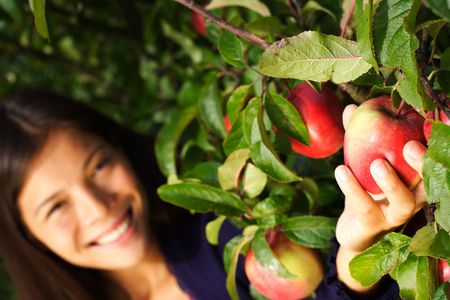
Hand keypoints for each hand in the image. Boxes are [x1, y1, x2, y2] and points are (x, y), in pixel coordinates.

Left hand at [334, 104, 426, 252]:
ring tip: (377, 163)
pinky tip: (341, 170)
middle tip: (409, 144)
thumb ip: (357, 136)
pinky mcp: (372, 226)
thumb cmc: (364, 190)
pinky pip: (366, 208)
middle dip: (423, 163)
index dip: (436, 142)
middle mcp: (414, 198)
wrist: (352, 230)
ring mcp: (395, 215)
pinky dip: (353, 189)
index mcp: (416, 180)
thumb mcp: (361, 162)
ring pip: (405, 202)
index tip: (433, 120)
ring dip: (392, 182)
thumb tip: (351, 108)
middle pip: (430, 184)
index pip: (433, 162)